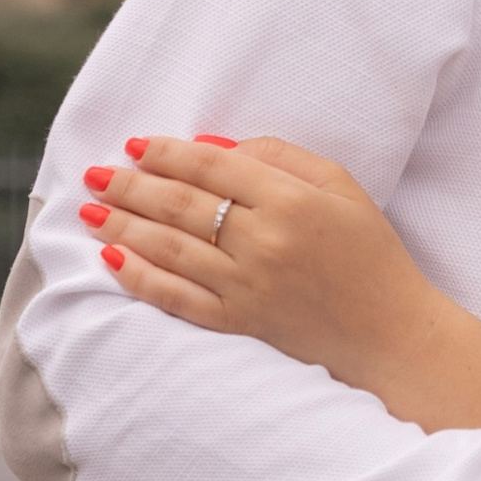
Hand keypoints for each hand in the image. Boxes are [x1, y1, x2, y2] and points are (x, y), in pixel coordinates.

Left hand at [78, 133, 438, 393]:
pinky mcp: (238, 325)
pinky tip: (111, 257)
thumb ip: (281, 157)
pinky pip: (175, 298)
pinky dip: (139, 277)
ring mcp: (247, 287)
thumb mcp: (341, 186)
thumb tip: (212, 149)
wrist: (391, 336)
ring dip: (122, 225)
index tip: (135, 144)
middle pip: (180, 205)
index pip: (211, 167)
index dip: (166, 153)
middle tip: (95, 173)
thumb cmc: (369, 253)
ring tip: (89, 208)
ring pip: (169, 249)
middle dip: (130, 186)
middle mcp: (264, 242)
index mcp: (291, 200)